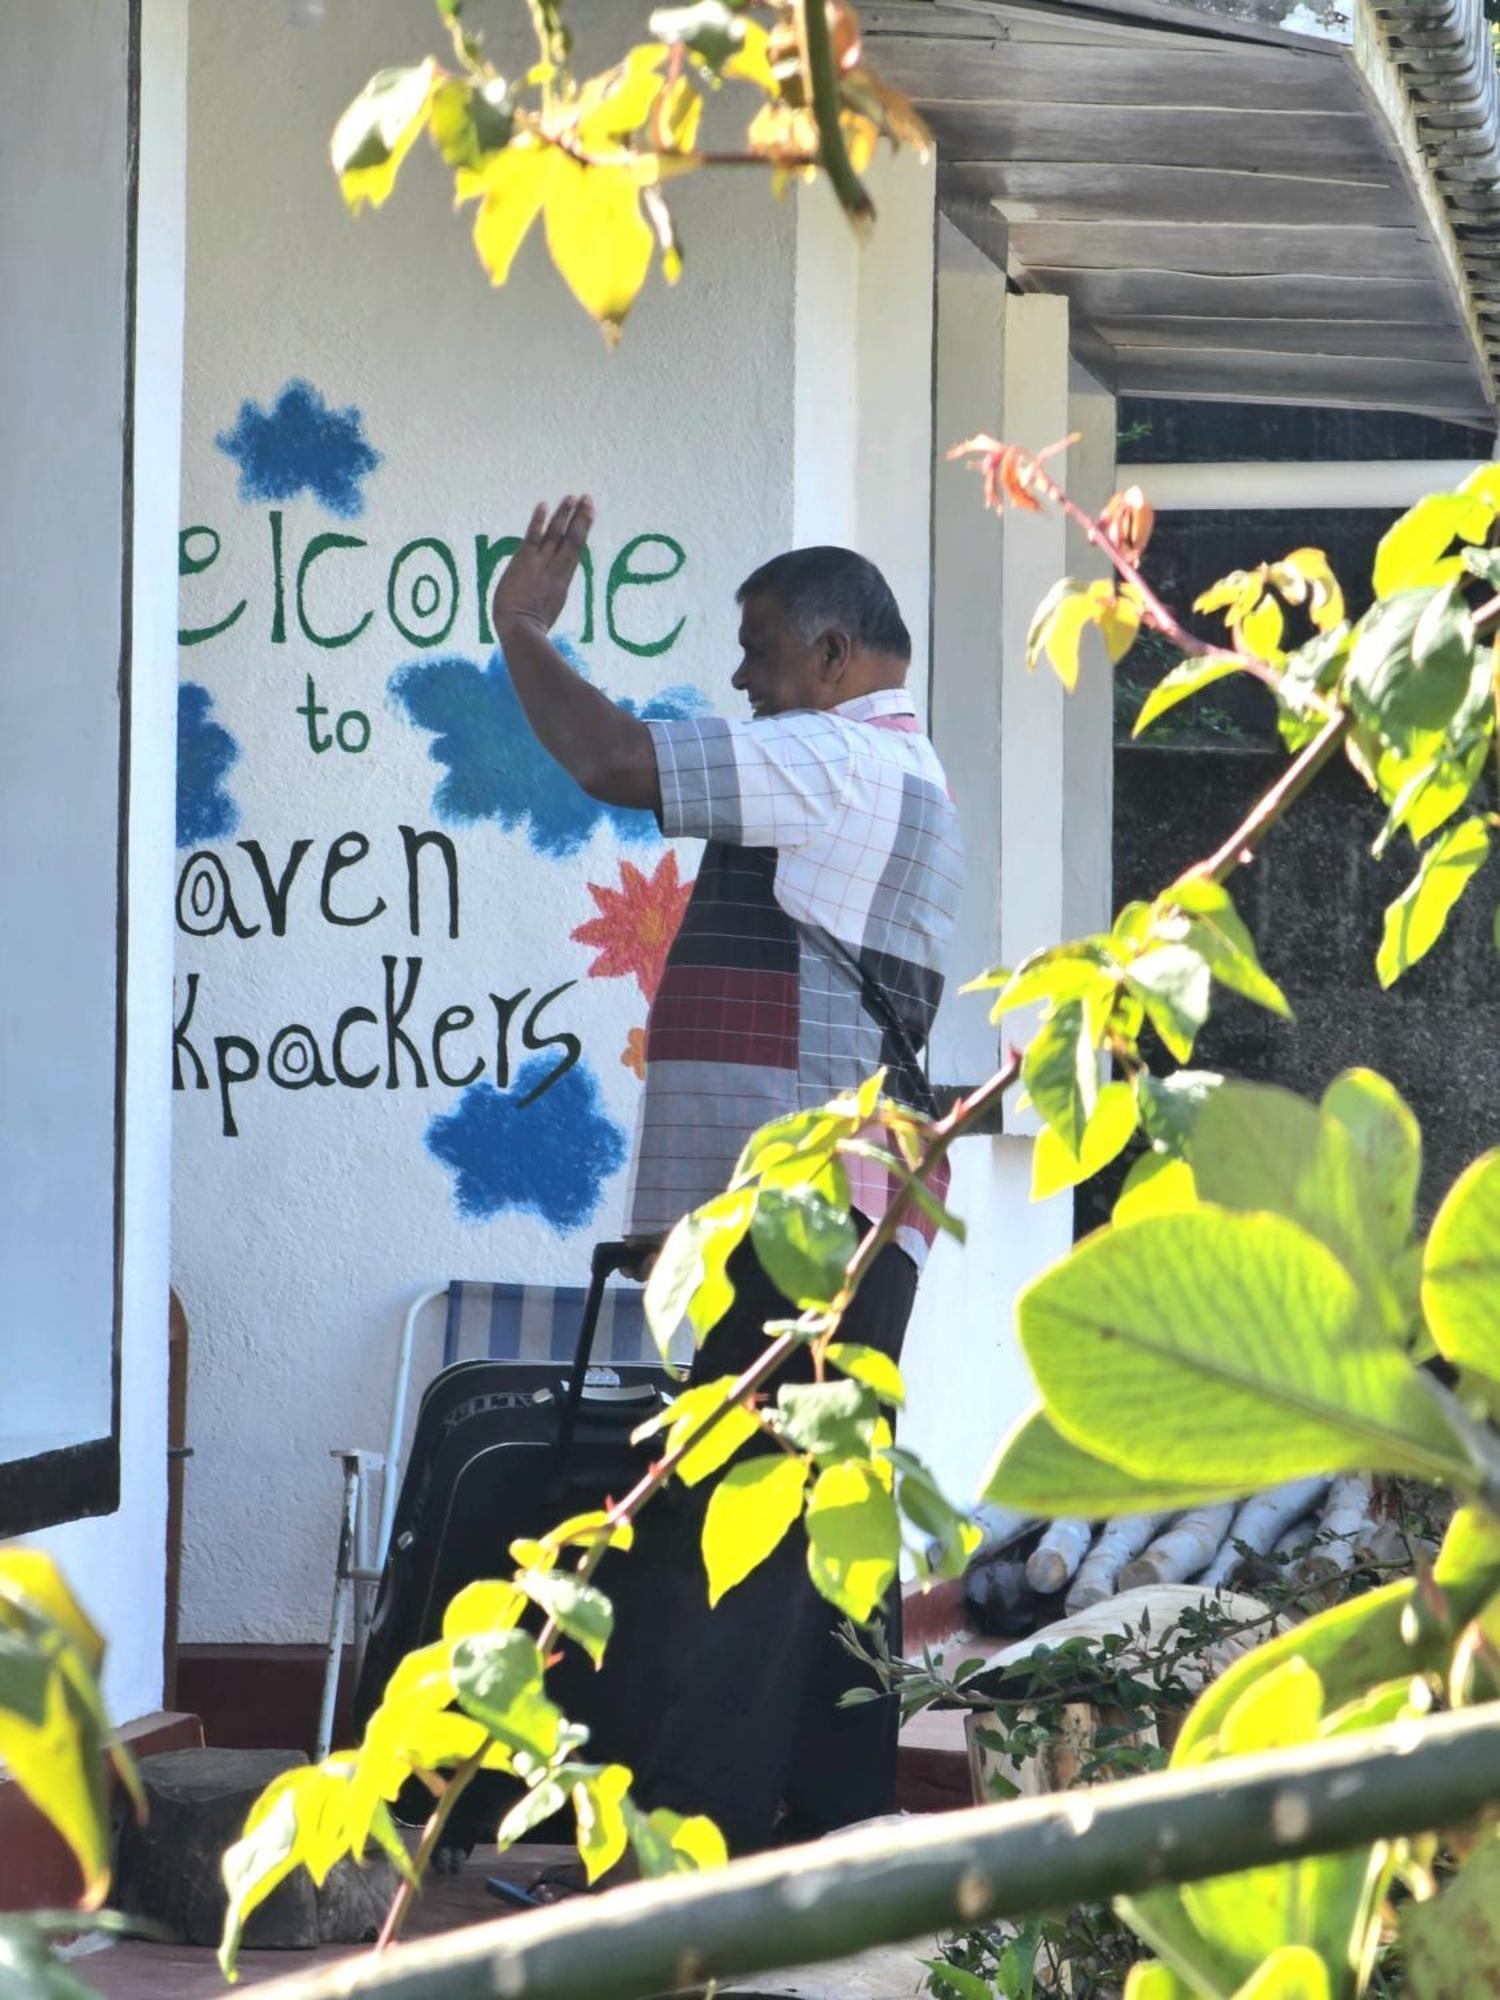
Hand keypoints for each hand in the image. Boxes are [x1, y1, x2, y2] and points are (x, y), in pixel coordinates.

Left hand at [493, 495, 594, 635]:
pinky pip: (534, 537)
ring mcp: (541, 565)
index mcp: (562, 584)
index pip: (574, 553)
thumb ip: (546, 603)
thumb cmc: (530, 631)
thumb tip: (544, 606)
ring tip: (572, 497)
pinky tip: (544, 504)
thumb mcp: (545, 615)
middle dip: (580, 518)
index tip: (590, 516)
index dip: (582, 533)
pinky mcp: (525, 561)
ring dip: (564, 514)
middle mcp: (556, 571)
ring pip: (556, 535)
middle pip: (573, 540)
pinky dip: (539, 520)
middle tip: (588, 499)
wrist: (521, 630)